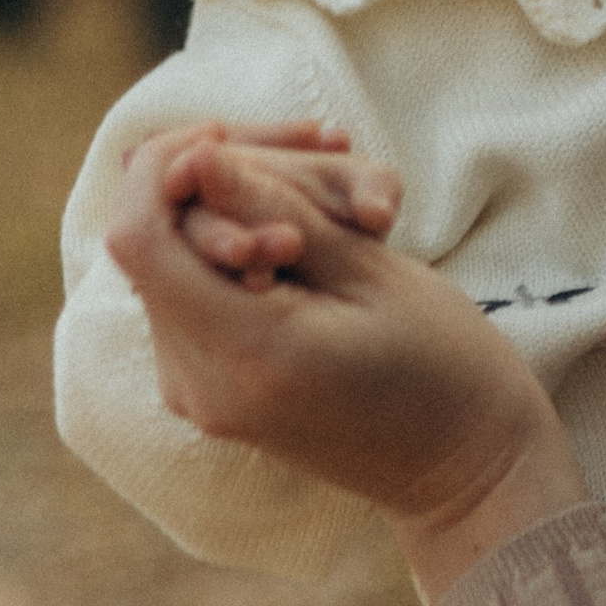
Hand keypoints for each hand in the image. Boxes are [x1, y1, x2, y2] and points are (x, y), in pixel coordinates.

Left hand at [104, 141, 585, 601]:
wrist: (463, 468)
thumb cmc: (444, 367)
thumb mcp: (373, 272)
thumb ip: (277, 210)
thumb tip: (196, 157)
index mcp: (244, 354)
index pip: (141, 239)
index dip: (168, 169)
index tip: (232, 137)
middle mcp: (199, 387)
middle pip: (153, 247)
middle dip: (208, 182)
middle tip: (303, 147)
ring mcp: (198, 397)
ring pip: (168, 268)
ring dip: (224, 214)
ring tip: (318, 196)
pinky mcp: (209, 395)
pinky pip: (190, 299)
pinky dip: (231, 254)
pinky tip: (302, 239)